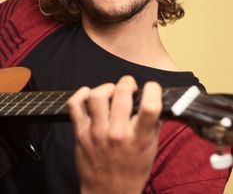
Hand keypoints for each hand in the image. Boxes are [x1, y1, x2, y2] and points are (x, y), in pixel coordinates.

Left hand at [67, 76, 161, 193]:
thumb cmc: (132, 171)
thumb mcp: (151, 149)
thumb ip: (154, 124)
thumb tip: (156, 99)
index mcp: (139, 139)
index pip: (150, 106)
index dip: (153, 90)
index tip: (151, 88)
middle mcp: (117, 134)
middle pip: (121, 93)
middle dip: (128, 83)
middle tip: (129, 88)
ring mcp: (96, 133)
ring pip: (97, 95)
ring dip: (106, 88)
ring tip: (111, 93)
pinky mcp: (80, 133)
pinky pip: (75, 105)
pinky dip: (81, 94)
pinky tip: (89, 95)